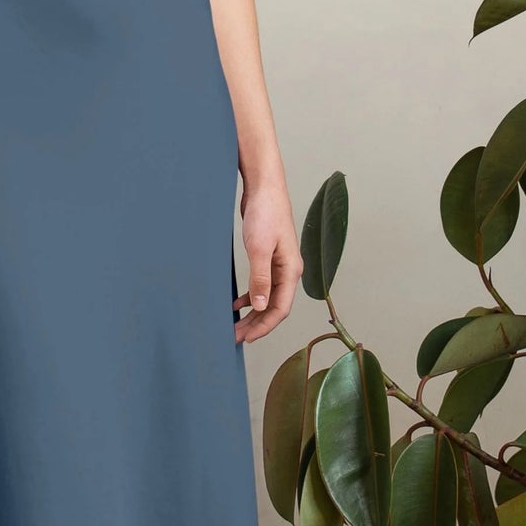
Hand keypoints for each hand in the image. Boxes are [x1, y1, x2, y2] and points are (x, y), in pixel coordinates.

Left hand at [233, 176, 301, 342]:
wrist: (264, 188)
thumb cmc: (265, 214)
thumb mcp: (259, 248)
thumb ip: (260, 278)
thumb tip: (259, 305)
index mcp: (290, 271)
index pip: (280, 309)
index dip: (264, 326)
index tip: (247, 338)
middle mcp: (288, 271)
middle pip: (274, 307)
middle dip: (256, 324)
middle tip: (236, 337)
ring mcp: (279, 265)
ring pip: (267, 298)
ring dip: (252, 313)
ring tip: (235, 325)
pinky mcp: (268, 258)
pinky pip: (262, 286)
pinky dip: (250, 297)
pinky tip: (237, 303)